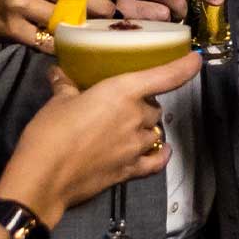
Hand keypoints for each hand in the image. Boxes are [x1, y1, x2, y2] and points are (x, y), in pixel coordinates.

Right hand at [0, 54, 197, 215]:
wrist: (43, 178)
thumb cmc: (50, 133)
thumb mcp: (57, 102)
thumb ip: (65, 86)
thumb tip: (59, 73)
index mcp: (121, 92)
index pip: (163, 76)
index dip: (183, 67)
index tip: (195, 60)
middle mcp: (135, 118)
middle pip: (153, 107)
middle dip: (143, 103)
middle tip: (121, 103)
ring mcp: (135, 147)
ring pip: (153, 131)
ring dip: (145, 127)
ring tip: (127, 127)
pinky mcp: (129, 172)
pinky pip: (154, 161)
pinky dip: (160, 154)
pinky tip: (161, 150)